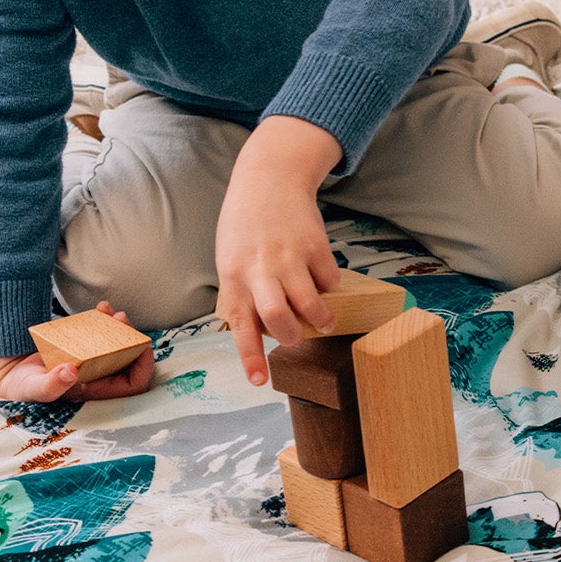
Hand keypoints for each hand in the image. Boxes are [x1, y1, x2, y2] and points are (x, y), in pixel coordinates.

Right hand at [0, 303, 154, 403]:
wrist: (8, 374)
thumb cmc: (22, 388)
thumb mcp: (33, 389)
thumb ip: (50, 385)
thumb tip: (71, 372)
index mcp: (95, 392)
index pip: (131, 386)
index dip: (142, 369)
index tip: (143, 348)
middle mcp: (98, 378)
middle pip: (129, 361)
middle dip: (133, 340)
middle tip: (123, 319)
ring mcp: (92, 362)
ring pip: (119, 345)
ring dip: (121, 328)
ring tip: (114, 313)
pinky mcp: (83, 347)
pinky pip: (102, 334)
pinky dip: (104, 320)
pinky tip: (101, 307)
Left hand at [214, 115, 343, 385]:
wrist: (269, 179)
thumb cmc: (245, 226)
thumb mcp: (230, 259)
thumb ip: (243, 293)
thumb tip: (263, 331)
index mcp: (234, 276)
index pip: (241, 325)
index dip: (251, 357)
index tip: (259, 382)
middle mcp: (260, 268)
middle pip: (278, 317)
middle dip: (293, 336)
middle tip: (299, 336)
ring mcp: (289, 256)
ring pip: (310, 303)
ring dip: (321, 318)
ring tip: (324, 320)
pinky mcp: (316, 244)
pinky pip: (330, 279)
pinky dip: (329, 286)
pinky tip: (323, 279)